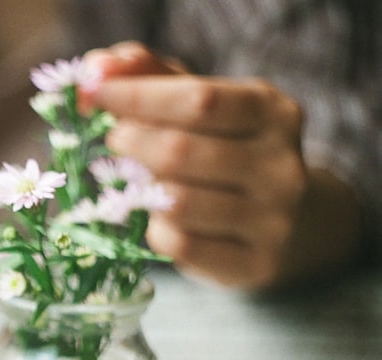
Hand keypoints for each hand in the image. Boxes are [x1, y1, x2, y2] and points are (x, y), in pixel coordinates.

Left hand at [82, 42, 310, 288]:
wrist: (291, 219)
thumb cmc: (225, 148)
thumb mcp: (199, 102)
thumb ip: (148, 76)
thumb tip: (97, 69)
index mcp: (272, 112)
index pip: (199, 100)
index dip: (138, 95)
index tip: (94, 92)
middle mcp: (281, 166)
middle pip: (181, 153)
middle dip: (132, 143)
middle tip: (113, 138)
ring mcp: (274, 220)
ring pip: (179, 204)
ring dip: (141, 190)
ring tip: (134, 178)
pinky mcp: (255, 264)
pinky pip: (182, 246)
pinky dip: (157, 231)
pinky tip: (159, 218)